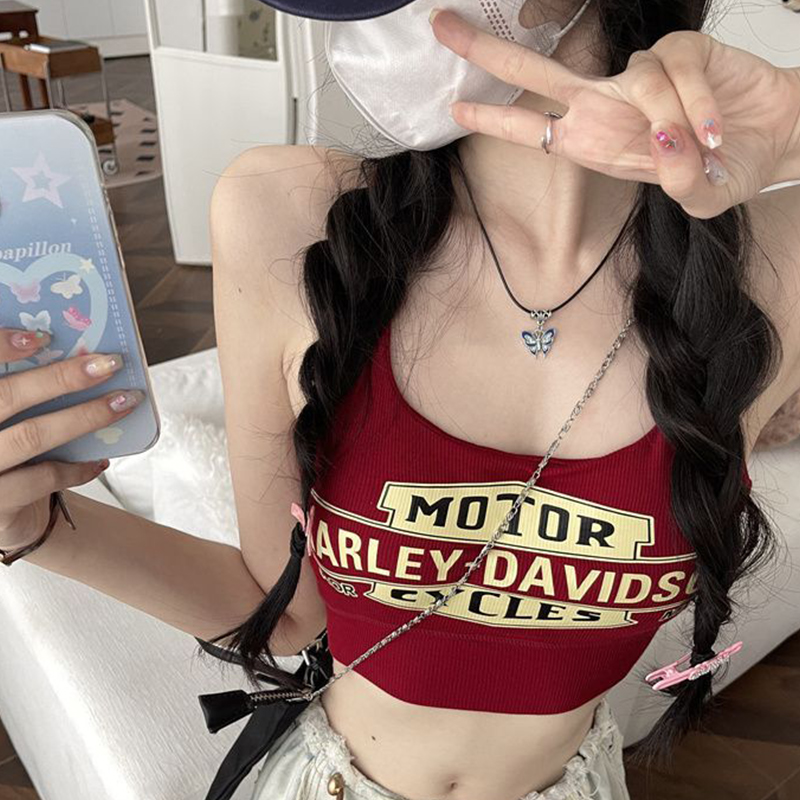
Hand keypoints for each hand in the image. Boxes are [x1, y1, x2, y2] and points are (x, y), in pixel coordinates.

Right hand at [0, 328, 143, 552]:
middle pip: (7, 396)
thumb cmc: (5, 456)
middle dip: (61, 378)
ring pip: (31, 436)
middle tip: (108, 365)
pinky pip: (43, 479)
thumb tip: (76, 356)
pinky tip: (100, 460)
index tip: (39, 336)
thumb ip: (22, 393)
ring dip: (84, 417)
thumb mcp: (7, 418)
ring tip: (122, 402)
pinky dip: (77, 467)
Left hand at [429, 10, 799, 219]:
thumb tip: (667, 147)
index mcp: (596, 142)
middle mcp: (607, 105)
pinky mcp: (680, 52)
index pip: (535, 127)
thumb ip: (676, 185)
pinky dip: (698, 105)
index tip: (456, 108)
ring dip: (673, 123)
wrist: (775, 141)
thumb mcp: (696, 197)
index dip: (496, 118)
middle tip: (440, 27)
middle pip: (536, 71)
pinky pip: (676, 72)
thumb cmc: (724, 167)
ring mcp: (640, 76)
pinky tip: (714, 130)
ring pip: (635, 82)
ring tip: (702, 150)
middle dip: (487, 52)